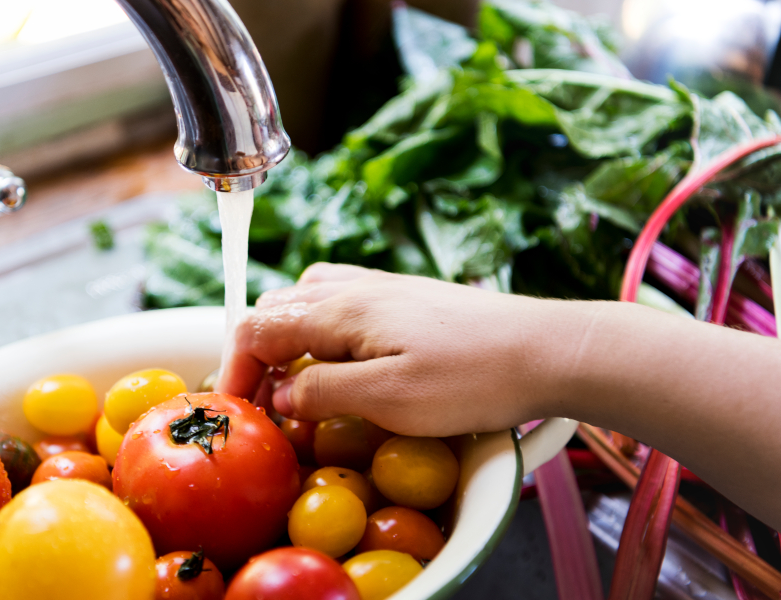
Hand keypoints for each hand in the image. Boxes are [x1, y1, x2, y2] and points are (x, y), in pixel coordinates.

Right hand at [218, 263, 567, 436]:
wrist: (548, 350)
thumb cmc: (474, 379)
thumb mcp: (391, 399)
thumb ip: (324, 394)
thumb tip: (280, 396)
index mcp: (341, 309)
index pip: (258, 328)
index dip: (235, 370)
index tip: (237, 410)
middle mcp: (354, 289)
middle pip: (276, 308)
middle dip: (255, 354)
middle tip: (265, 404)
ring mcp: (382, 289)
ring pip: (306, 300)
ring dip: (286, 339)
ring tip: (295, 383)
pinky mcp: (406, 299)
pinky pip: (340, 302)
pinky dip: (319, 330)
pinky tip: (340, 358)